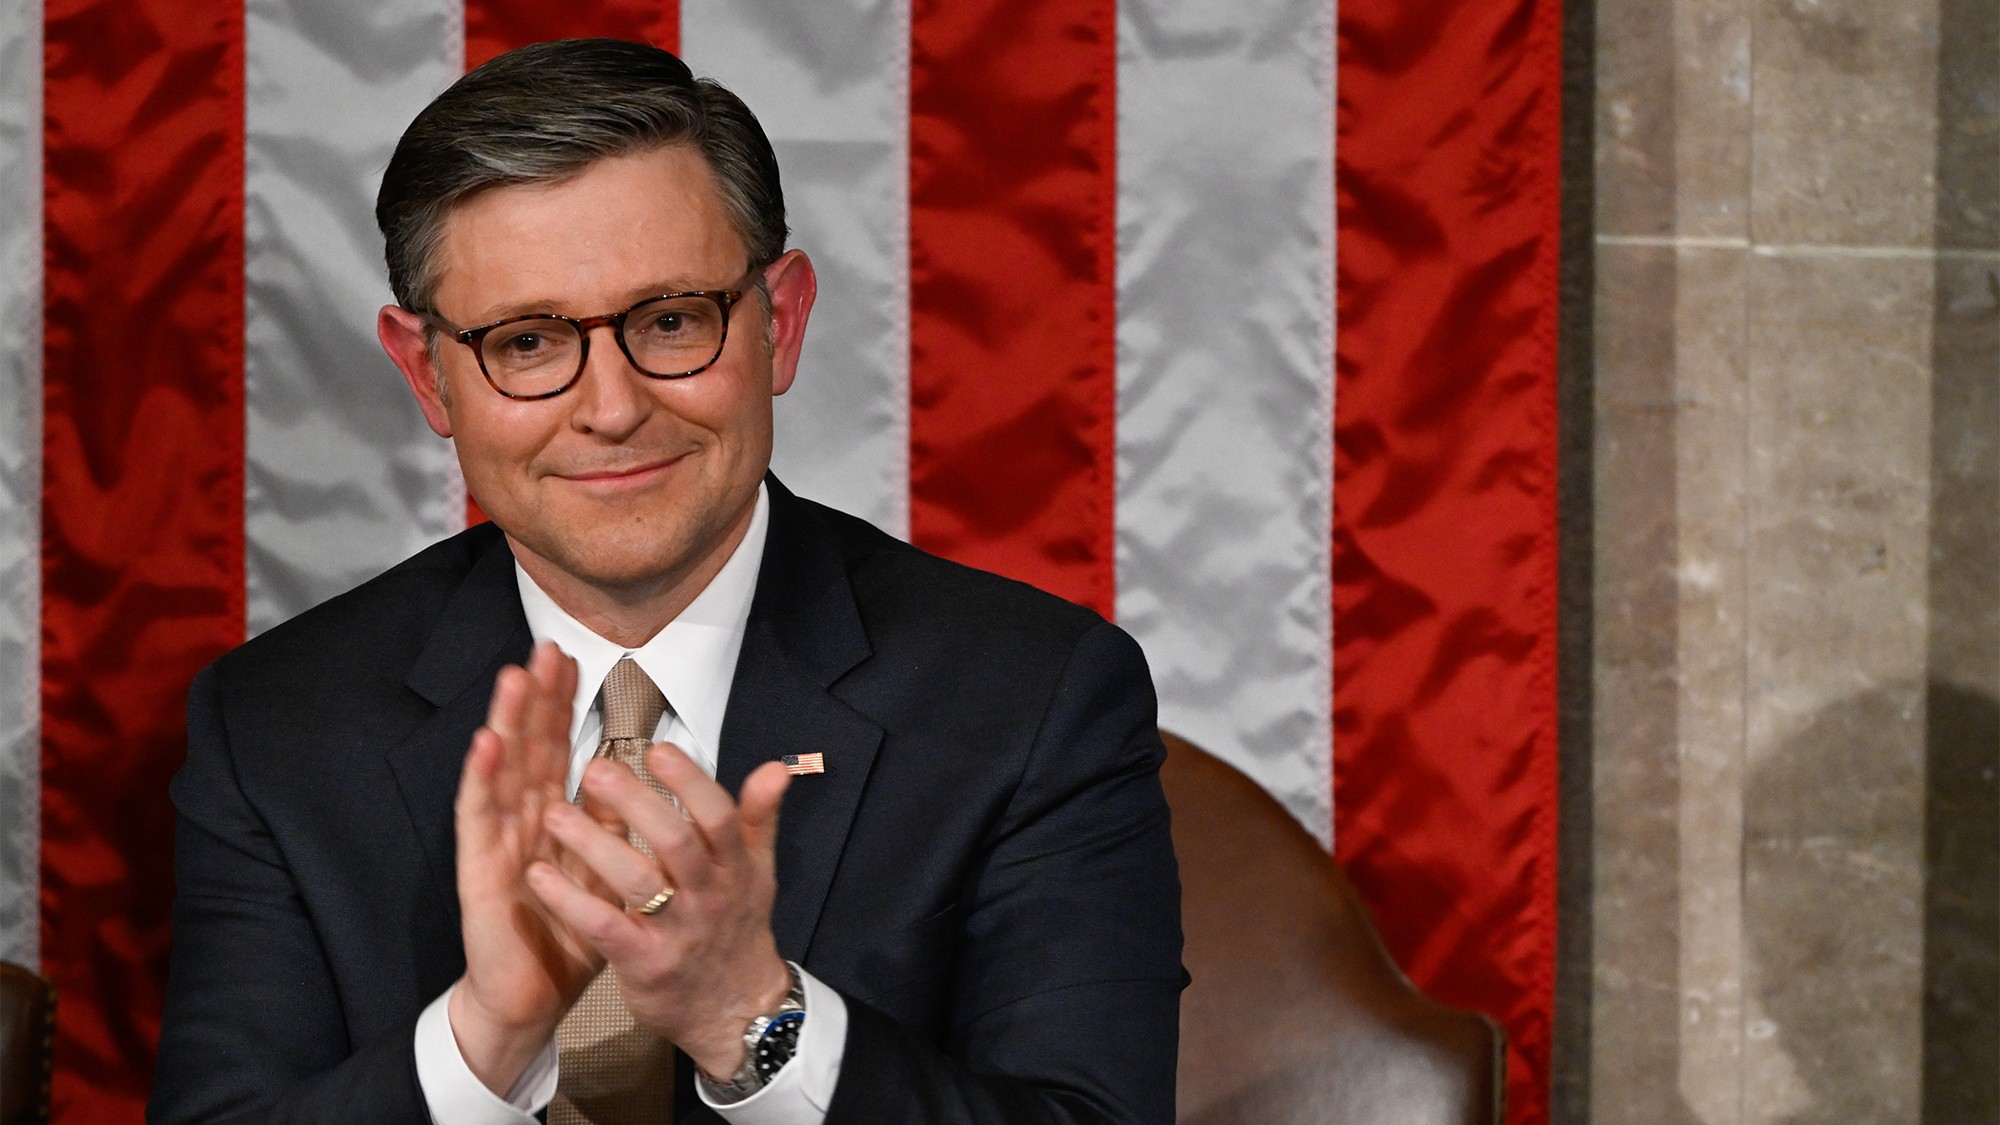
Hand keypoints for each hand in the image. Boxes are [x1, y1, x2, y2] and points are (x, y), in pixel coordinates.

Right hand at [448, 641, 607, 1092]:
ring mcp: (495, 843)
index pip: (554, 749)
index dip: (560, 705)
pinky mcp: (478, 872)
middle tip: (545, 646)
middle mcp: (519, 823)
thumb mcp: (601, 874)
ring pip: (501, 772)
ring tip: (514, 677)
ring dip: (506, 723)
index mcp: (548, 820)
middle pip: (527, 748)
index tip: (571, 657)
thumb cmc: (563, 936)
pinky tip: (485, 745)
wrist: (530, 999)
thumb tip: (632, 781)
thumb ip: (609, 827)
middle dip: (536, 698)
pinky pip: (479, 820)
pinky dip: (481, 780)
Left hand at [528, 742, 794, 1078]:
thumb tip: (777, 766)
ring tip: (555, 813)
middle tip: (594, 770)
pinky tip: (541, 874)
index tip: (657, 749)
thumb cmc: (735, 929)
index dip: (690, 781)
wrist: (733, 1012)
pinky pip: (604, 928)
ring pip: (637, 882)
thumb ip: (759, 816)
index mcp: (735, 868)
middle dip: (635, 802)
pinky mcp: (644, 964)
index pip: (718, 816)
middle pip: (676, 842)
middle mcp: (709, 896)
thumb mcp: (756, 872)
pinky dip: (571, 900)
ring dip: (593, 845)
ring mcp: (676, 932)